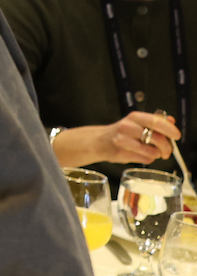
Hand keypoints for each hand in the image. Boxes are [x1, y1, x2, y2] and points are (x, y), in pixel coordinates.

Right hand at [51, 111, 179, 169]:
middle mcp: (127, 127)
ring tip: (154, 153)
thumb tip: (171, 120)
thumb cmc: (122, 132)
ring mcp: (122, 140)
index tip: (177, 136)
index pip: (156, 121)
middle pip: (156, 138)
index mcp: (134, 117)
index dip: (169, 129)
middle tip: (168, 151)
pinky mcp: (120, 153)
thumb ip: (155, 121)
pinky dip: (148, 159)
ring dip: (156, 154)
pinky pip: (144, 159)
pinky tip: (143, 155)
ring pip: (151, 151)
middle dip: (166, 147)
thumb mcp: (138, 122)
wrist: (99, 141)